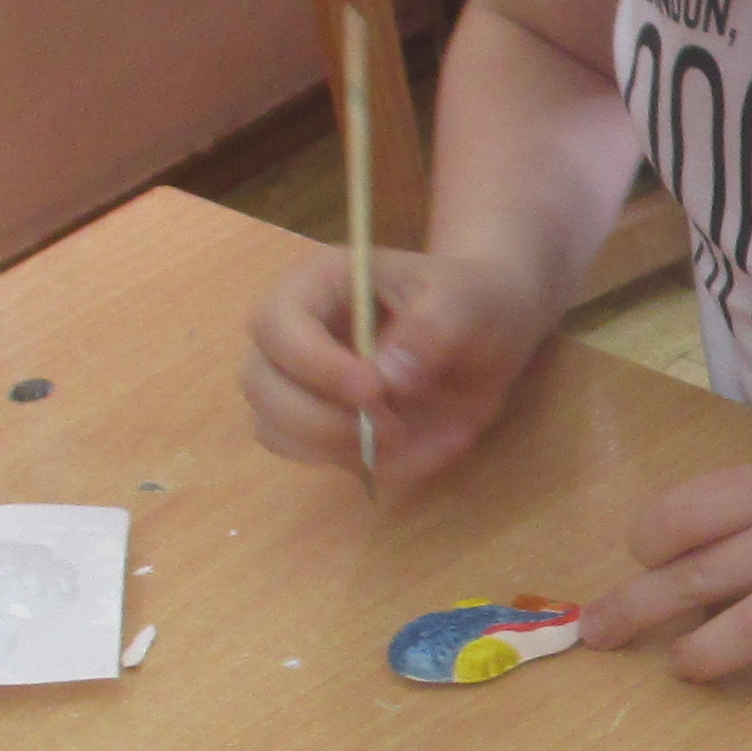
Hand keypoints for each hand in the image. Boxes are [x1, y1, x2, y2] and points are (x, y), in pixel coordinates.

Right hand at [242, 248, 544, 486]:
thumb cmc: (473, 301)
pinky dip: (376, 465)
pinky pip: (323, 460)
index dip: (313, 364)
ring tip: (418, 436)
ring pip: (278, 432)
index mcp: (317, 285)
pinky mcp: (326, 426)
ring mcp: (304, 385)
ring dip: (343, 449)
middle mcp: (295, 335)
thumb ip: (431, 330)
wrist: (491, 332)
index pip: (275, 325)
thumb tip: (389, 378)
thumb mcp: (466, 302)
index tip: (373, 390)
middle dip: (322, 420)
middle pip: (260, 386)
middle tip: (394, 426)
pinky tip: (432, 445)